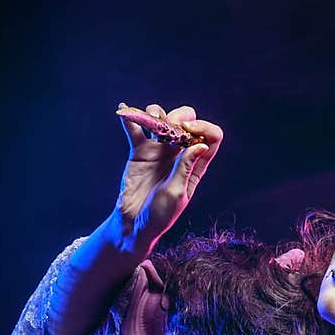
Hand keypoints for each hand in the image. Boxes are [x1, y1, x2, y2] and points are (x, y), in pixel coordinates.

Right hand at [114, 103, 222, 251]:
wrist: (133, 225)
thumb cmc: (159, 215)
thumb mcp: (176, 194)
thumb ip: (185, 168)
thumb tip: (200, 145)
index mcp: (196, 165)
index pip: (211, 137)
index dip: (203, 128)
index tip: (187, 131)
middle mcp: (180, 154)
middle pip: (187, 122)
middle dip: (180, 117)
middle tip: (169, 127)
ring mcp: (159, 150)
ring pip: (162, 119)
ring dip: (157, 114)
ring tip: (150, 121)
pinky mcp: (140, 152)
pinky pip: (136, 130)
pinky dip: (130, 118)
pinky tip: (123, 109)